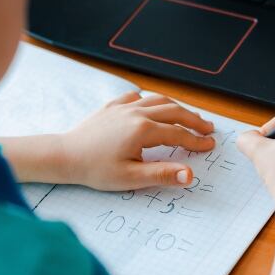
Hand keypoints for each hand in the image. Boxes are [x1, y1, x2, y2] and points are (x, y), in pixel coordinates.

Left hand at [59, 91, 215, 190]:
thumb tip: (190, 175)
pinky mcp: (112, 106)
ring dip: (177, 108)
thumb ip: (162, 175)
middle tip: (208, 128)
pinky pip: (138, 97)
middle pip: (174, 112)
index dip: (196, 140)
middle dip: (193, 120)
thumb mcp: (130, 177)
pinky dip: (151, 100)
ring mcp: (123, 107)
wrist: (64, 155)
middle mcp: (136, 113)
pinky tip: (153, 107)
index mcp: (143, 130)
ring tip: (189, 116)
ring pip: (158, 100)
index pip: (178, 134)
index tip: (210, 145)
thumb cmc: (95, 169)